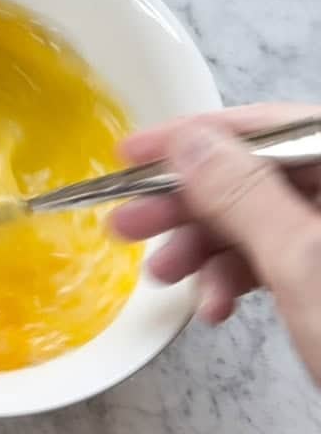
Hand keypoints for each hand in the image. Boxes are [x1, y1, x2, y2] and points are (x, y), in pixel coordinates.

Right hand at [111, 103, 320, 382]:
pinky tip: (212, 306)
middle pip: (261, 175)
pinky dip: (235, 280)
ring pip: (261, 221)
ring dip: (204, 249)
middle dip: (190, 204)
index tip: (137, 152)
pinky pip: (277, 260)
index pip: (276, 127)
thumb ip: (244, 196)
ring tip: (161, 276)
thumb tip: (192, 144)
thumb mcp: (304, 265)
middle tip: (130, 221)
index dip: (198, 136)